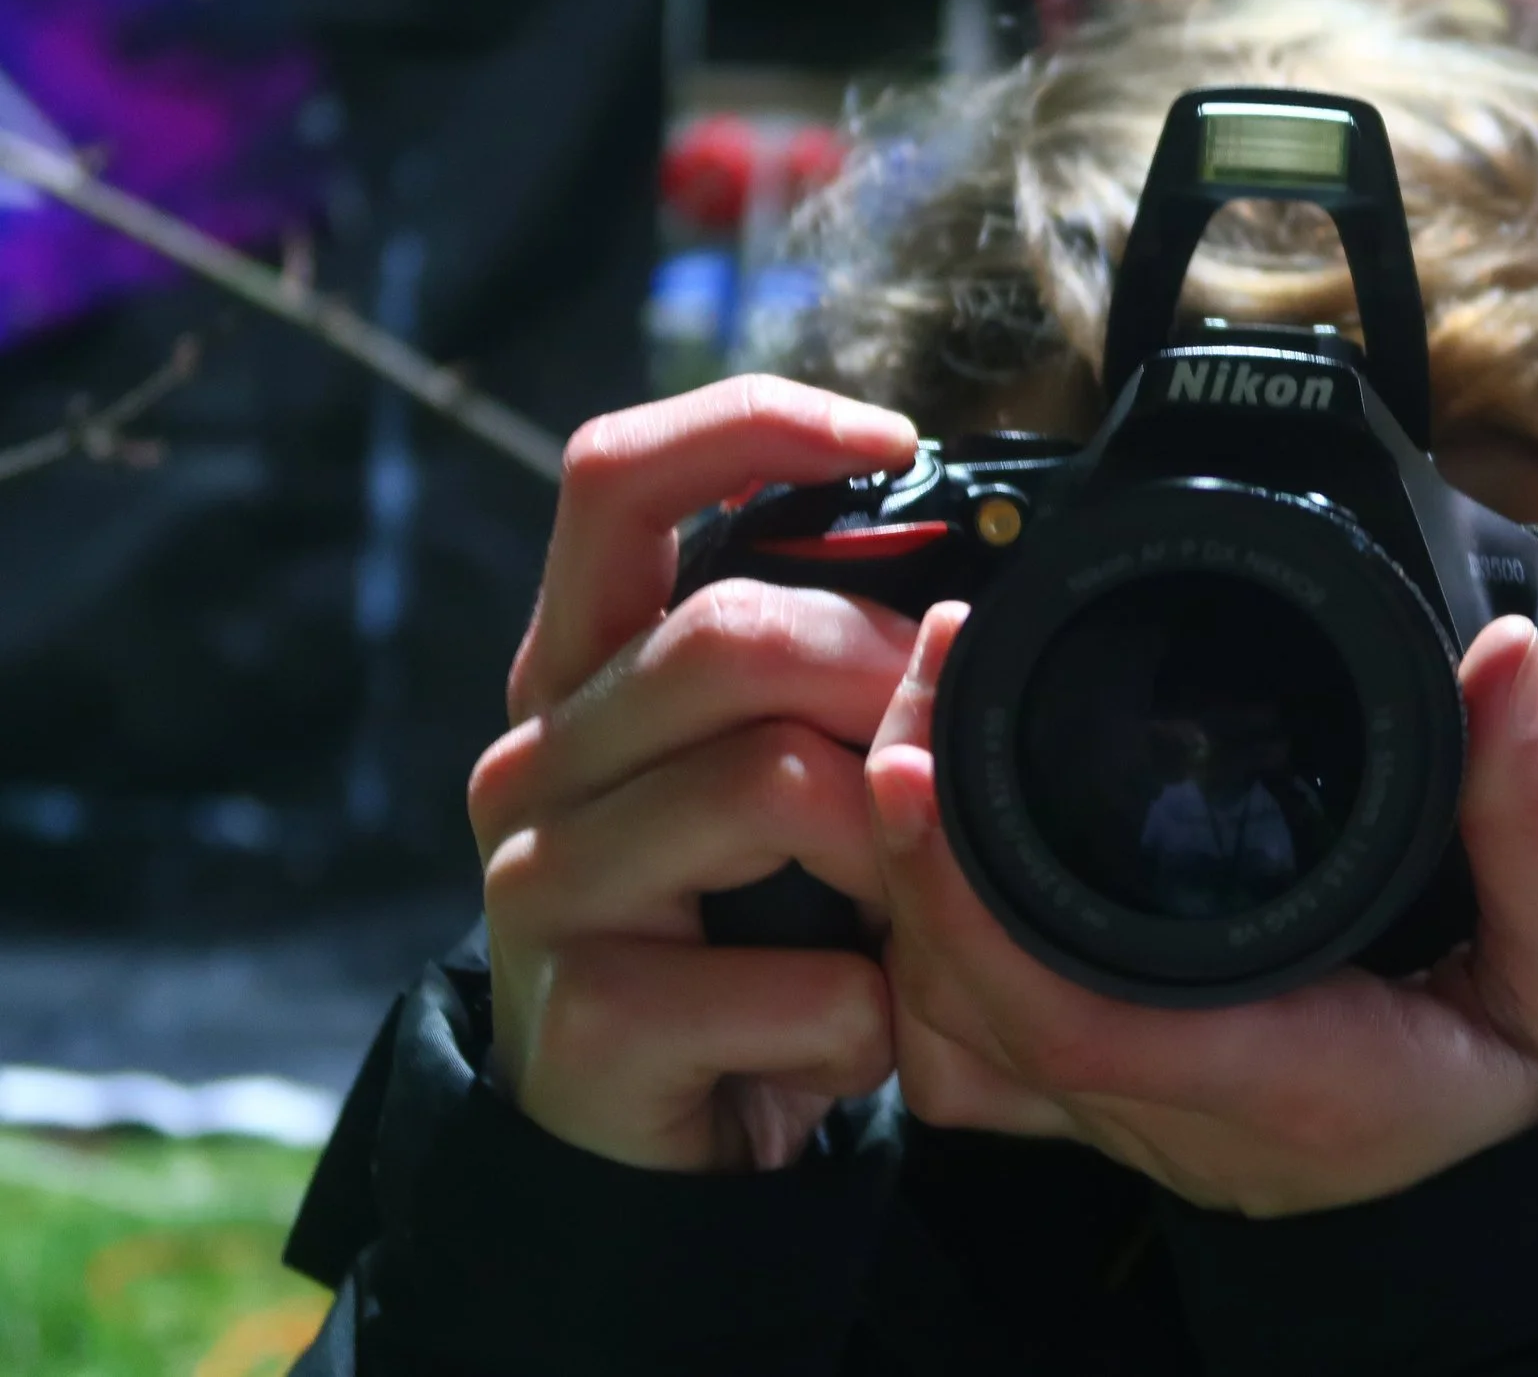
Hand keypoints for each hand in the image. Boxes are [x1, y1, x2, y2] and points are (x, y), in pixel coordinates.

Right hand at [467, 377, 921, 1171]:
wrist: (652, 1149)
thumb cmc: (739, 935)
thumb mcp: (772, 779)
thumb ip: (819, 676)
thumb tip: (962, 598)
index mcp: (579, 670)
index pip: (615, 479)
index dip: (751, 426)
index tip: (892, 436)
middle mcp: (536, 757)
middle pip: (727, 632)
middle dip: (880, 677)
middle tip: (942, 753)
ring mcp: (542, 889)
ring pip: (772, 785)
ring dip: (890, 856)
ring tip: (899, 917)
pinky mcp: (588, 1020)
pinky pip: (802, 982)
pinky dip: (871, 1018)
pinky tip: (855, 1038)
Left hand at [864, 606, 1537, 1216]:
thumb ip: (1533, 815)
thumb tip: (1498, 657)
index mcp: (1286, 1084)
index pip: (1070, 1019)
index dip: (963, 896)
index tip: (918, 759)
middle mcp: (1184, 1123)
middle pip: (972, 1012)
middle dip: (906, 849)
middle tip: (928, 675)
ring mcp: (1139, 1128)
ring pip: (952, 1040)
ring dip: (904, 898)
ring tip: (922, 734)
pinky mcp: (1123, 1111)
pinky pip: (980, 1058)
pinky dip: (933, 960)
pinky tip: (944, 859)